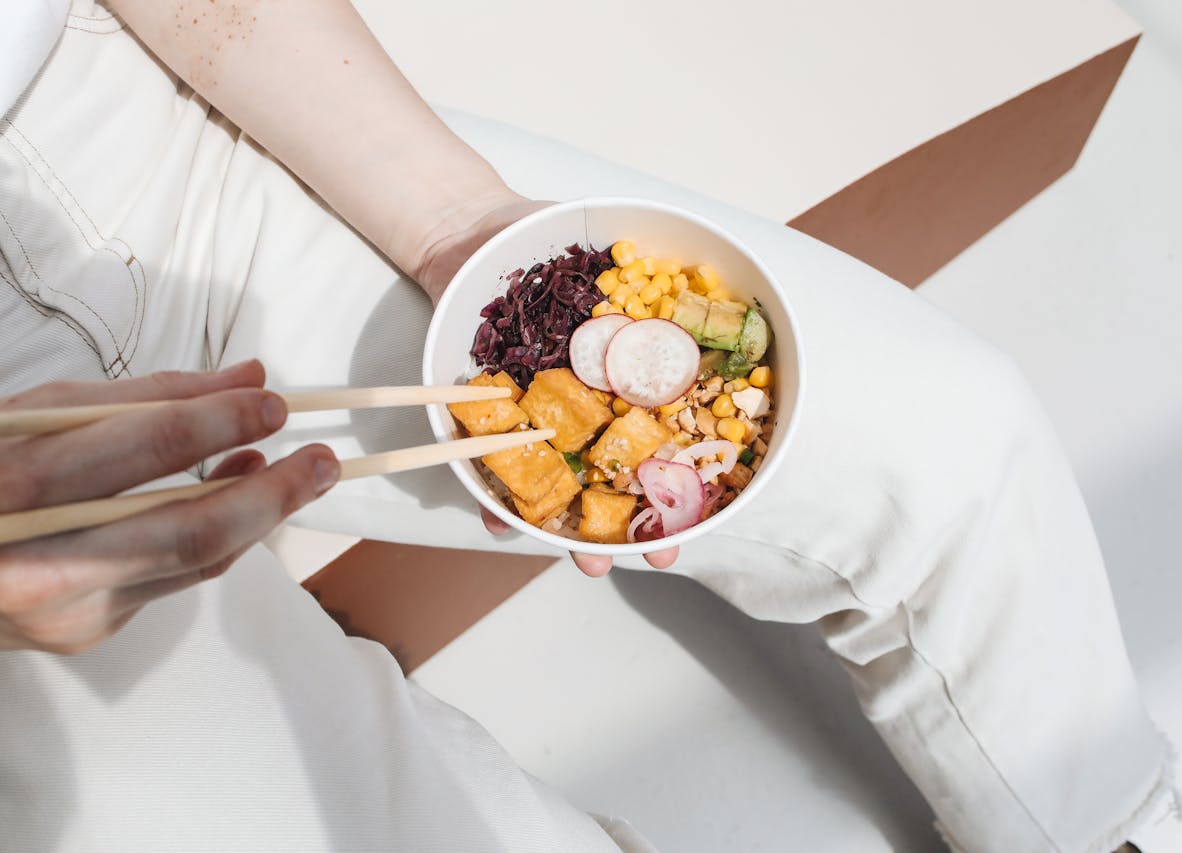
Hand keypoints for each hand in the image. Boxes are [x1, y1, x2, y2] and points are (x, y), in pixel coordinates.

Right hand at [0, 361, 337, 653]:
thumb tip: (249, 377)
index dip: (219, 421)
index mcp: (12, 485)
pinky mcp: (89, 634)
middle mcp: (40, 561)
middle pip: (190, 533)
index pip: (141, 448)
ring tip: (300, 470)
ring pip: (196, 563)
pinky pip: (173, 579)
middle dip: (273, 493)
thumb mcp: (37, 416)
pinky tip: (237, 496)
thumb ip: (144, 397)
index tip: (275, 403)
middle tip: (326, 460)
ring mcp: (68, 611)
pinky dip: (216, 536)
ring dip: (259, 514)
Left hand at [412, 193, 679, 576]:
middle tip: (656, 562)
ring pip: (564, 484)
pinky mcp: (490, 414)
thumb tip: (713, 270)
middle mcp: (588, 401)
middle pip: (622, 475)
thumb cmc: (537, 233)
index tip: (704, 520)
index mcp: (626, 372)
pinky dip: (495, 498)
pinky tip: (502, 524)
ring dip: (577, 530)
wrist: (466, 232)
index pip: (668, 436)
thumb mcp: (606, 239)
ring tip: (591, 565)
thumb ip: (648, 261)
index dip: (687, 482)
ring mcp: (539, 413)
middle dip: (641, 526)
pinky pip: (491, 466)